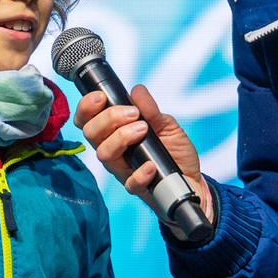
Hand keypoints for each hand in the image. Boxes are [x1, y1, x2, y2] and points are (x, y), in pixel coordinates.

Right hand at [74, 83, 212, 221]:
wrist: (191, 177)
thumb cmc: (174, 149)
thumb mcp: (167, 124)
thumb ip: (151, 110)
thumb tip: (137, 90)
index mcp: (114, 132)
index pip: (87, 119)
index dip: (86, 107)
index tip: (101, 97)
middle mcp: (113, 150)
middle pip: (91, 134)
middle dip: (108, 118)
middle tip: (133, 113)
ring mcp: (122, 169)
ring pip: (104, 154)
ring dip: (121, 138)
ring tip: (144, 130)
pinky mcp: (137, 187)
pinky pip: (129, 183)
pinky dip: (139, 173)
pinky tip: (151, 165)